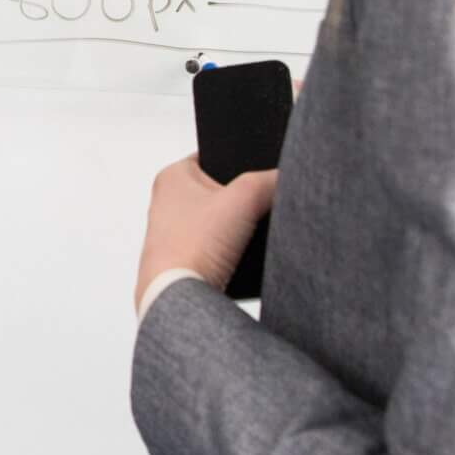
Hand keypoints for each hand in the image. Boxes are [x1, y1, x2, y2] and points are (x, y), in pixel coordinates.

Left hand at [135, 156, 276, 313]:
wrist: (178, 298)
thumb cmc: (193, 246)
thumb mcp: (244, 199)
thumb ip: (270, 180)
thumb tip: (286, 178)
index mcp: (172, 176)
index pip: (214, 156)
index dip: (241, 162)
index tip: (261, 171)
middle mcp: (168, 203)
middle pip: (221, 191)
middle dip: (243, 199)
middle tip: (259, 205)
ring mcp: (174, 234)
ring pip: (221, 222)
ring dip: (239, 229)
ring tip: (252, 234)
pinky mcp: (185, 261)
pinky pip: (218, 249)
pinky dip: (232, 252)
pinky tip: (243, 257)